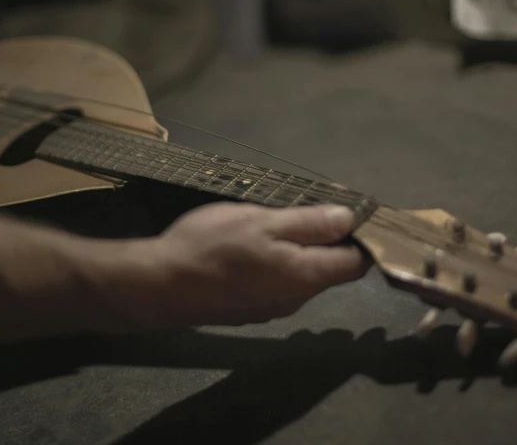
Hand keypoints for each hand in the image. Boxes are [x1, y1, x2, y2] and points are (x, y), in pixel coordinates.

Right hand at [142, 202, 367, 326]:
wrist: (158, 286)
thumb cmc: (211, 246)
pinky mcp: (247, 311)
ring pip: (298, 276)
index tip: (347, 210)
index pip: (356, 264)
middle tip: (302, 204)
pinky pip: (274, 284)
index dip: (359, 236)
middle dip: (324, 238)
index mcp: (305, 277)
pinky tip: (249, 246)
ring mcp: (269, 309)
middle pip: (327, 269)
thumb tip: (350, 219)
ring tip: (271, 220)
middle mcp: (294, 300)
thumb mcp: (261, 222)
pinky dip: (273, 264)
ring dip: (295, 250)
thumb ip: (309, 222)